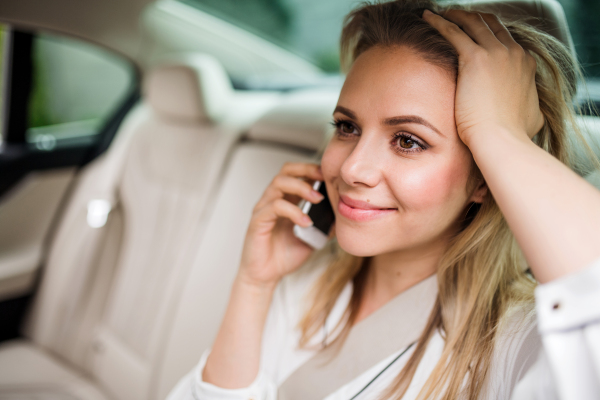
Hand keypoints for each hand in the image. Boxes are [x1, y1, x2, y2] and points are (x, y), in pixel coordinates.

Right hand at [238, 163, 324, 286]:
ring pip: (278, 184)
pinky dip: (293, 212)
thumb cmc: (284, 255)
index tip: (330, 175)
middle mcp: (272, 200)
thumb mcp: (312, 238)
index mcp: (286, 200)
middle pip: (286, 171)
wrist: (266, 277)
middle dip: (306, 170)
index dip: (311, 169)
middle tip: (323, 179)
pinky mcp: (258, 221)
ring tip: (317, 199)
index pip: (296, 173)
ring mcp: (263, 209)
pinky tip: (306, 222)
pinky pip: (274, 207)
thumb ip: (324, 225)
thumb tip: (343, 216)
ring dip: (301, 187)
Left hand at [422, 9, 543, 145]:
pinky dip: (439, 22)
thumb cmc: (512, 135)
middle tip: (454, 17)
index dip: (488, 32)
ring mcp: (495, 52)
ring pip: (472, 22)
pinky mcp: (475, 58)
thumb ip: (530, 106)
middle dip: (471, 18)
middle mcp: (513, 52)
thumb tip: (532, 114)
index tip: (473, 33)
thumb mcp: (532, 116)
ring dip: (454, 15)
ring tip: (440, 14)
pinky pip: (453, 32)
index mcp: (524, 63)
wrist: (501, 139)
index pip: (505, 38)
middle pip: (490, 24)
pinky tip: (427, 17)